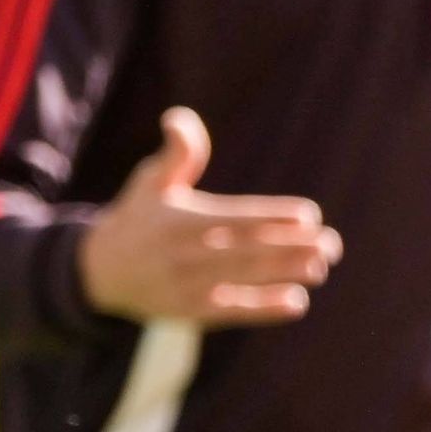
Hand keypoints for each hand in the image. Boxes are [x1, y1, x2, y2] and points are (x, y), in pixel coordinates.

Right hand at [77, 108, 340, 325]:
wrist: (99, 272)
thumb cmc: (140, 218)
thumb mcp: (150, 182)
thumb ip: (176, 154)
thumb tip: (179, 119)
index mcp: (182, 220)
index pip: (235, 217)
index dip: (273, 217)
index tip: (309, 215)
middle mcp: (186, 254)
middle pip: (247, 250)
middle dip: (292, 247)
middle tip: (332, 244)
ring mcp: (188, 285)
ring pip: (244, 279)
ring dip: (286, 274)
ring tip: (321, 267)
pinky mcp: (189, 312)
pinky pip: (231, 310)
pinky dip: (263, 308)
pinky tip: (296, 302)